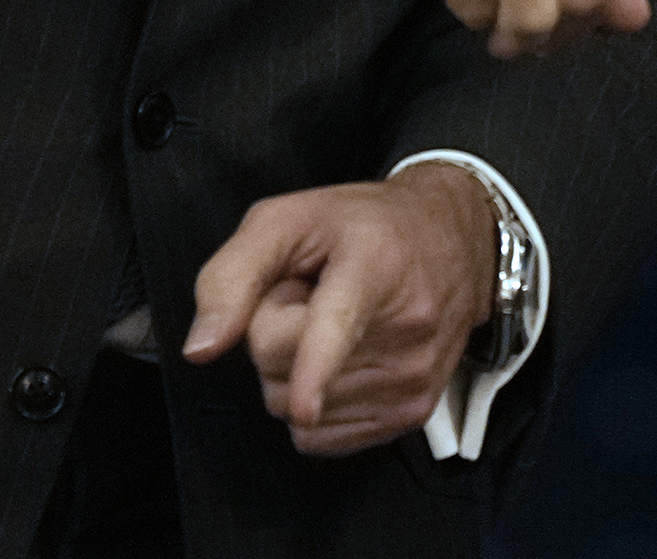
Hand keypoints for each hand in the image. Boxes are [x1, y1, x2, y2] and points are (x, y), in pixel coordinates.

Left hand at [181, 164, 496, 456]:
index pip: (337, 324)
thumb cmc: (367, 227)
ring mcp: (413, 378)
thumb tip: (202, 347)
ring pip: (298, 411)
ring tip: (333, 324)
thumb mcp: (289, 218)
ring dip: (295, 372)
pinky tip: (345, 361)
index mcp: (375, 265)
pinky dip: (315, 405)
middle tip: (310, 296)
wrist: (454, 243)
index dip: (316, 365)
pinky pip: (321, 438)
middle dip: (275, 333)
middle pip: (283, 367)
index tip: (308, 404)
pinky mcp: (412, 414)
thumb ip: (232, 274)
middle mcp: (405, 327)